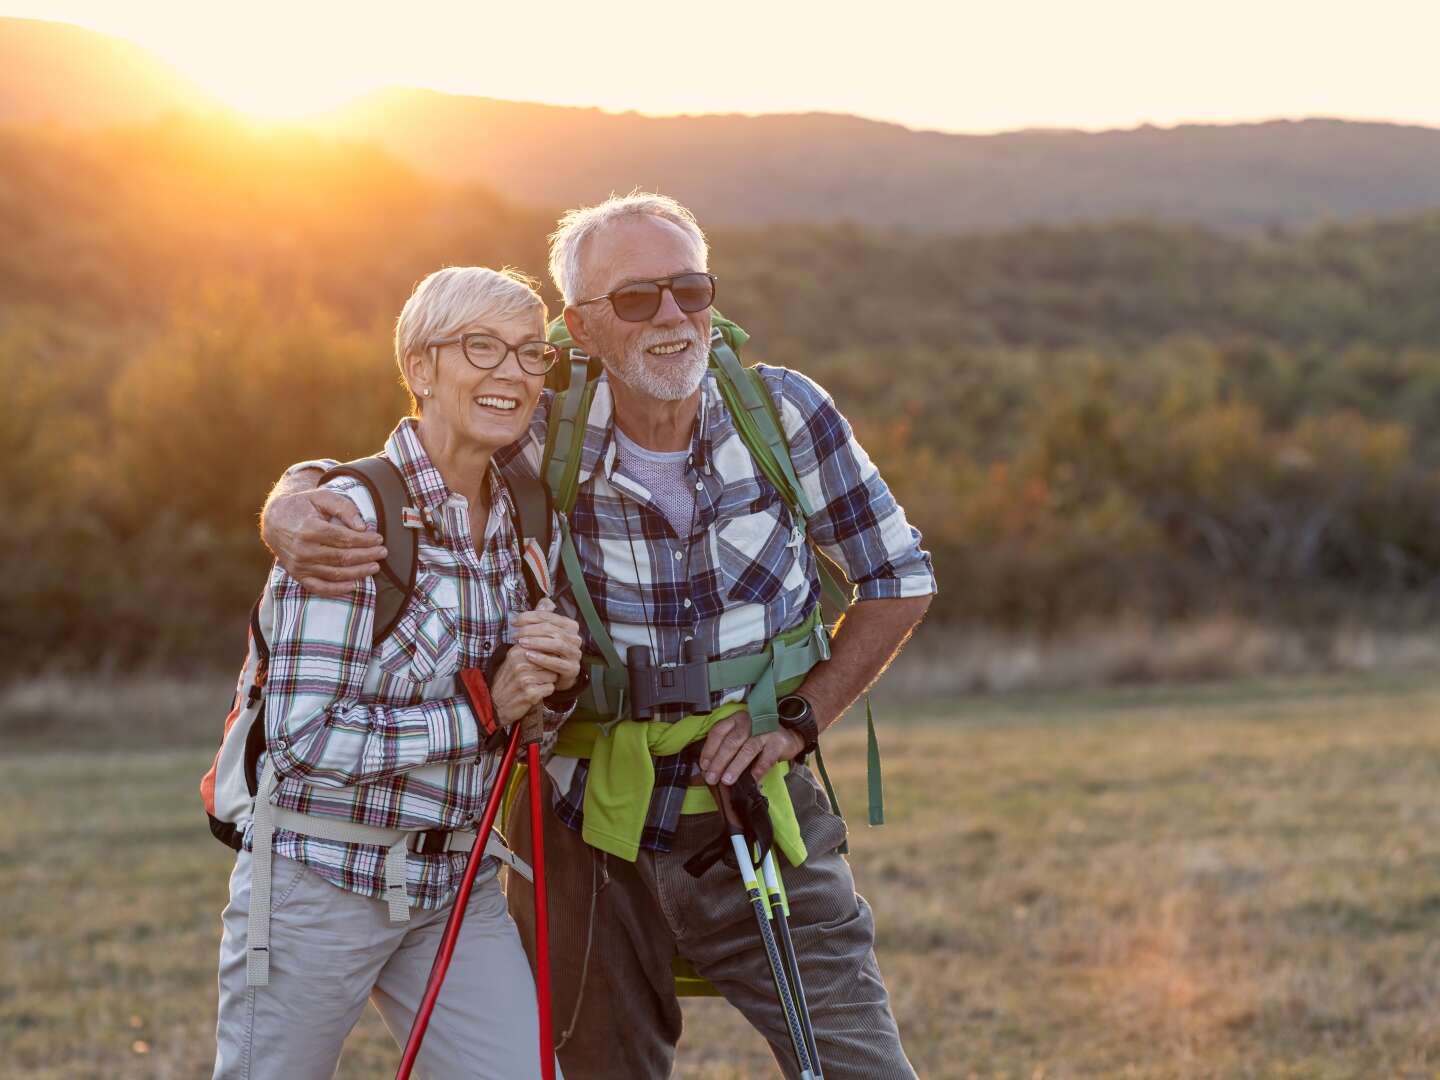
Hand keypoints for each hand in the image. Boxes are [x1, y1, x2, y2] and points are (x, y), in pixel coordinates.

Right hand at [263, 489, 386, 596]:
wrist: (274, 521)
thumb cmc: (303, 506)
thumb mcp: (322, 497)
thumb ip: (344, 508)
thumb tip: (362, 527)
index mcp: (309, 528)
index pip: (344, 539)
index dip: (365, 540)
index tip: (379, 538)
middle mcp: (303, 550)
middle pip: (342, 557)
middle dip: (366, 556)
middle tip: (383, 553)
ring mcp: (299, 565)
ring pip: (335, 574)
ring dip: (358, 572)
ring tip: (375, 567)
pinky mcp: (297, 575)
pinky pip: (319, 587)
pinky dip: (337, 590)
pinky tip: (354, 585)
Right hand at [488, 645, 558, 727]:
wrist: (495, 705)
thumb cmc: (508, 681)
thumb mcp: (513, 660)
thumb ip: (529, 650)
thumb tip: (550, 643)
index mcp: (517, 652)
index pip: (545, 648)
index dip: (547, 657)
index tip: (540, 664)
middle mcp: (520, 664)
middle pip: (551, 661)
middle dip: (548, 670)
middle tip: (537, 677)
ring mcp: (525, 679)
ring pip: (553, 675)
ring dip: (548, 681)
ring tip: (534, 685)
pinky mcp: (531, 693)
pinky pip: (551, 688)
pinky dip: (546, 692)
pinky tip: (535, 694)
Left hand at [513, 599, 581, 690]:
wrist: (555, 677)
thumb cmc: (548, 653)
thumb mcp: (544, 634)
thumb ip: (544, 617)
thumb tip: (546, 601)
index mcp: (570, 626)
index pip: (549, 616)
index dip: (529, 617)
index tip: (514, 622)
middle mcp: (575, 638)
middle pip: (552, 629)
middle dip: (530, 630)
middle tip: (515, 634)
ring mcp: (575, 654)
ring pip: (557, 644)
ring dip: (536, 642)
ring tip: (521, 643)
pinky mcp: (572, 669)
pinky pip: (557, 663)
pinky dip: (542, 658)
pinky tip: (529, 656)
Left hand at [698, 709, 806, 786]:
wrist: (788, 733)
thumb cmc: (758, 736)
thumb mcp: (741, 735)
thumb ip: (727, 746)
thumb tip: (710, 768)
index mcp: (735, 719)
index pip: (718, 732)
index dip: (709, 749)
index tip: (704, 766)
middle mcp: (749, 722)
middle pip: (731, 742)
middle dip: (719, 761)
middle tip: (712, 778)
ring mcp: (764, 731)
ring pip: (747, 749)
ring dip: (736, 766)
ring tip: (727, 780)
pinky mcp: (778, 742)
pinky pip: (766, 758)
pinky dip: (758, 770)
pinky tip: (752, 779)